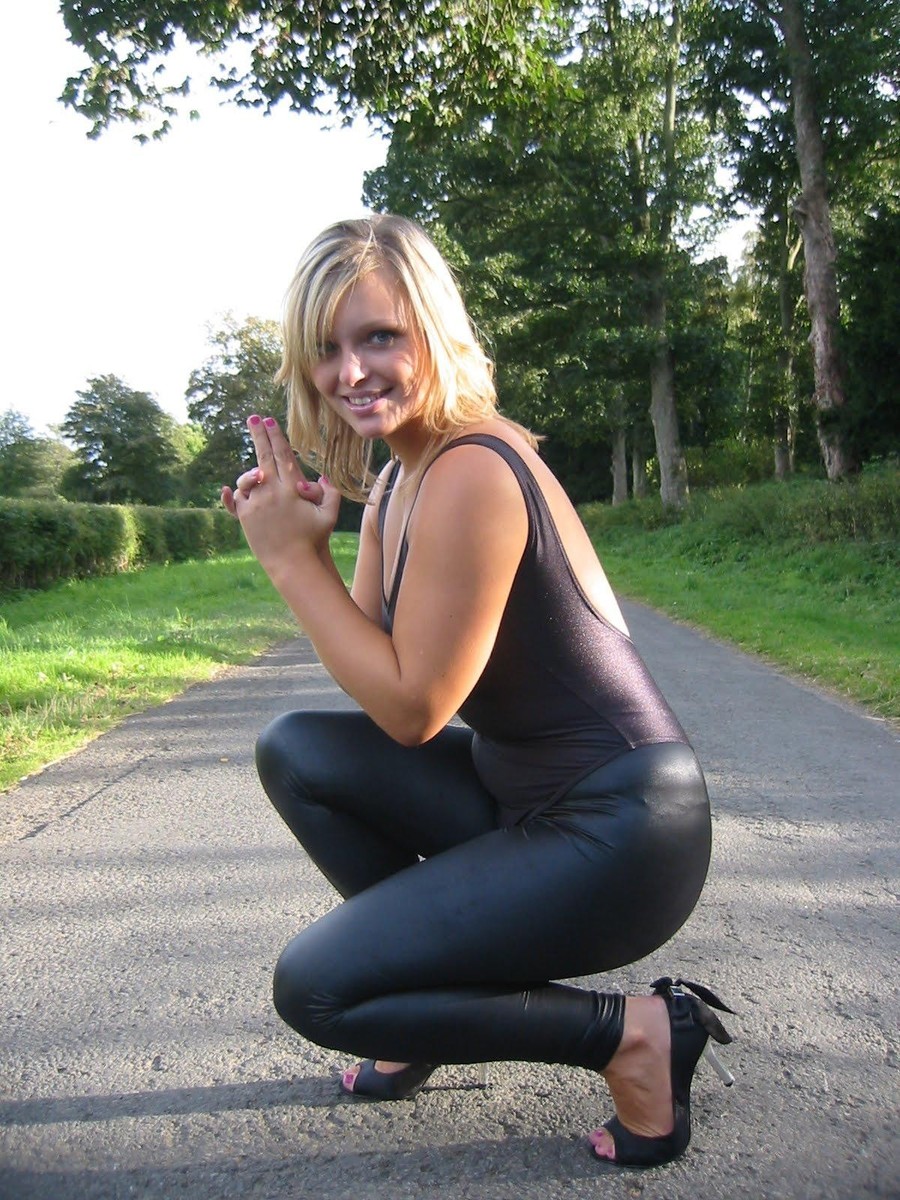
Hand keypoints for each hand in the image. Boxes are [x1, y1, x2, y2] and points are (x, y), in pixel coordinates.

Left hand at [220, 415, 339, 573]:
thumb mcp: (328, 515)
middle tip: (253, 418)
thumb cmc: (313, 541)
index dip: (275, 437)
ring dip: (248, 473)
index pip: (282, 455)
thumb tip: (323, 475)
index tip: (269, 421)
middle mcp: (272, 490)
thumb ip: (329, 493)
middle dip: (258, 435)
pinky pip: (236, 500)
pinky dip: (232, 495)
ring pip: (247, 479)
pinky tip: (227, 490)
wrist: (293, 564)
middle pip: (263, 456)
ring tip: (256, 475)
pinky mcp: (245, 517)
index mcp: (291, 487)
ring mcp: (256, 502)